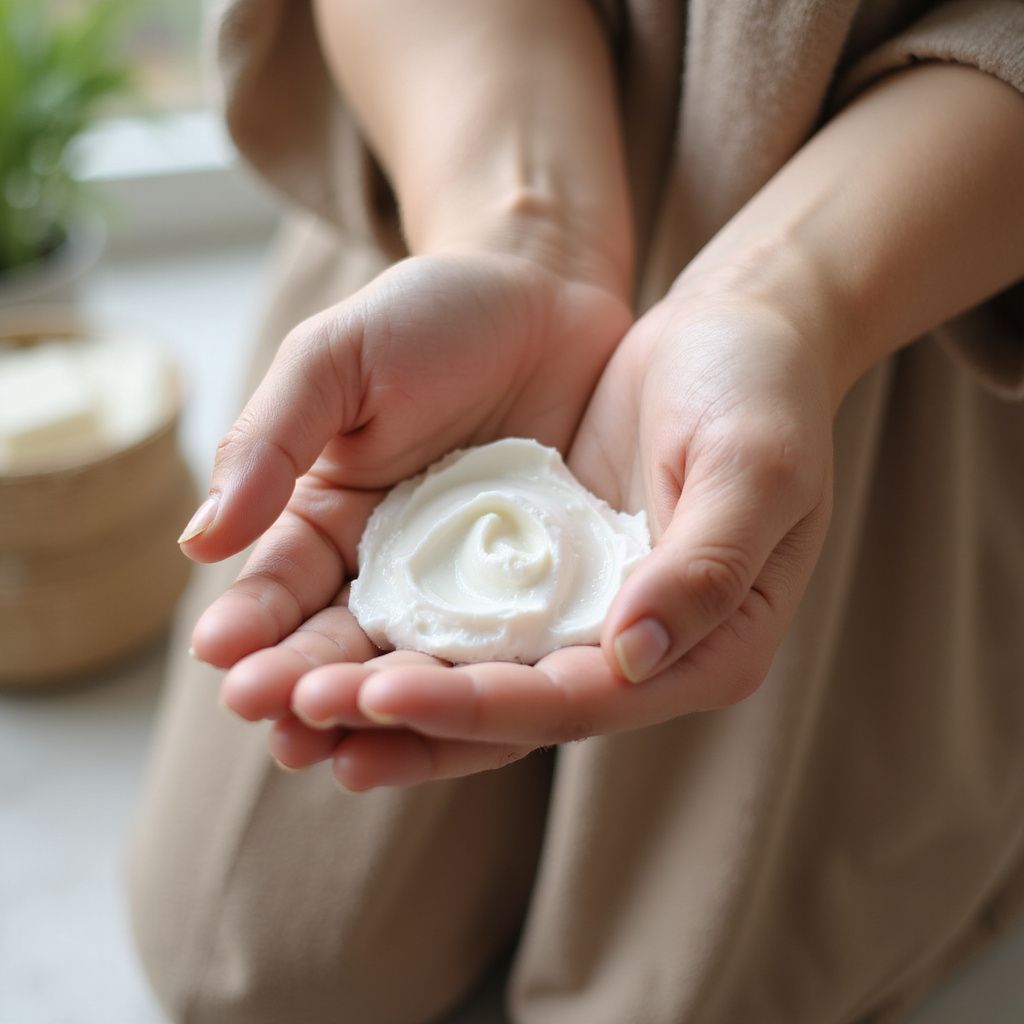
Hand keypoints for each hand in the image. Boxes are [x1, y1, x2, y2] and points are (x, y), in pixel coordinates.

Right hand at [180, 247, 631, 717]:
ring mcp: (468, 584)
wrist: (545, 293)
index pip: (283, 584)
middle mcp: (393, 566)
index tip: (222, 659)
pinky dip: (488, 685)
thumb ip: (271, 442)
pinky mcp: (542, 586)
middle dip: (308, 684)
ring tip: (345, 755)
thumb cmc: (431, 316)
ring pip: (422, 661)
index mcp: (330, 517)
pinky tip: (468, 722)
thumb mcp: (336, 360)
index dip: (253, 622)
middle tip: (280, 728)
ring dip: (386, 710)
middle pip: (344, 641)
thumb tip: (198, 543)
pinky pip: (514, 642)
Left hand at [277, 286, 835, 787]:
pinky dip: (394, 632)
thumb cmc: (760, 392)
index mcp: (704, 648)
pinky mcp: (537, 568)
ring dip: (377, 691)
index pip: (576, 701)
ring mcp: (580, 611)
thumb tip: (629, 659)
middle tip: (293, 721)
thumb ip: (705, 565)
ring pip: (471, 672)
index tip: (381, 694)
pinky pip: (459, 615)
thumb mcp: (755, 466)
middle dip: (402, 716)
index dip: (479, 706)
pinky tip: (320, 643)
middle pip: (507, 708)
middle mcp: (632, 650)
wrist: (730, 332)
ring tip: (277, 704)